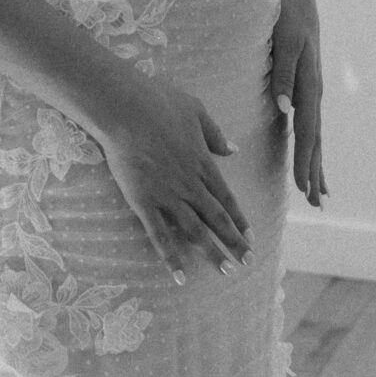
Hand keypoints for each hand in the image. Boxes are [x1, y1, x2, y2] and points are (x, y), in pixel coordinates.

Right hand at [94, 75, 249, 283]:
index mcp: (203, 163)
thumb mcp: (196, 110)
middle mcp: (190, 184)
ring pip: (196, 231)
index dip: (240, 220)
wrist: (124, 106)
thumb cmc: (158, 101)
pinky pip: (159, 235)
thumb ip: (215, 134)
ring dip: (213, 253)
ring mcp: (168, 195)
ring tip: (226, 271)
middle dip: (234, 242)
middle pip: (217, 219)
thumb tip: (234, 149)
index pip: (227, 198)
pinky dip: (171, 257)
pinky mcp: (144, 201)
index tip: (250, 237)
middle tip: (247, 261)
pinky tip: (179, 276)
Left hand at [272, 0, 326, 207]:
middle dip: (314, 171)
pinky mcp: (305, 83)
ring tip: (318, 193)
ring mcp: (311, 87)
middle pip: (315, 139)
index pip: (307, 131)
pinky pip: (310, 121)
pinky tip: (310, 158)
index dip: (306, 160)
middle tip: (315, 203)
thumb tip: (285, 109)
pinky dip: (311, 144)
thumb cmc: (287, 13)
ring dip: (315, 163)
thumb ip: (284, 73)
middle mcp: (313, 90)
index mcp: (308, 83)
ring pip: (315, 134)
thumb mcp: (285, 40)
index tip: (304, 187)